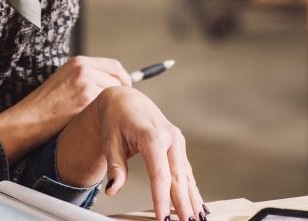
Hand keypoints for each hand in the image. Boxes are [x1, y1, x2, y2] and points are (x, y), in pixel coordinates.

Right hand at [0, 56, 131, 162]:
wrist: (29, 119)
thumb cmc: (45, 104)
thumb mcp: (65, 80)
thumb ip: (87, 77)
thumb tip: (111, 83)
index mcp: (79, 62)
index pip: (115, 65)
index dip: (124, 79)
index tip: (126, 90)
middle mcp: (84, 69)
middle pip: (118, 79)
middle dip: (122, 93)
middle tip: (121, 107)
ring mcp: (86, 84)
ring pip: (113, 95)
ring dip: (112, 106)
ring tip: (105, 116)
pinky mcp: (86, 101)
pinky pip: (106, 108)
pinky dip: (105, 115)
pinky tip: (97, 122)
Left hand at [57, 87, 205, 220]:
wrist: (126, 100)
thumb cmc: (115, 118)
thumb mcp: (110, 140)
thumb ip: (115, 166)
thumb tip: (113, 189)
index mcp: (153, 136)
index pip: (160, 174)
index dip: (162, 199)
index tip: (163, 218)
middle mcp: (170, 138)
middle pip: (178, 178)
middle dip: (183, 204)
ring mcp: (177, 142)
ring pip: (187, 176)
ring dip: (193, 200)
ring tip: (197, 220)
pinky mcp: (178, 147)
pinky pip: (186, 172)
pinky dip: (192, 190)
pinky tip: (198, 206)